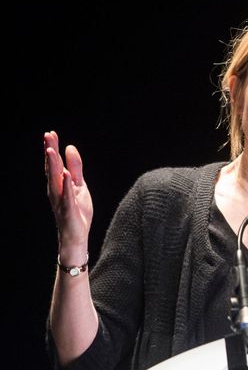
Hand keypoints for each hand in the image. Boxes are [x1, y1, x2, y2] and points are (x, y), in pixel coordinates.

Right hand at [44, 131, 92, 260]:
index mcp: (59, 184)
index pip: (55, 163)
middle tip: (47, 135)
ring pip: (56, 181)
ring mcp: (61, 201)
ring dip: (54, 166)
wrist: (76, 236)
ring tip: (51, 150)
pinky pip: (67, 197)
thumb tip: (70, 147)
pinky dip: (66, 186)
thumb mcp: (79, 186)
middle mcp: (56, 191)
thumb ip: (76, 168)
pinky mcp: (69, 211)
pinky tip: (67, 175)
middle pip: (52, 168)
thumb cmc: (77, 211)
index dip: (52, 148)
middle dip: (50, 152)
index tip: (50, 133)